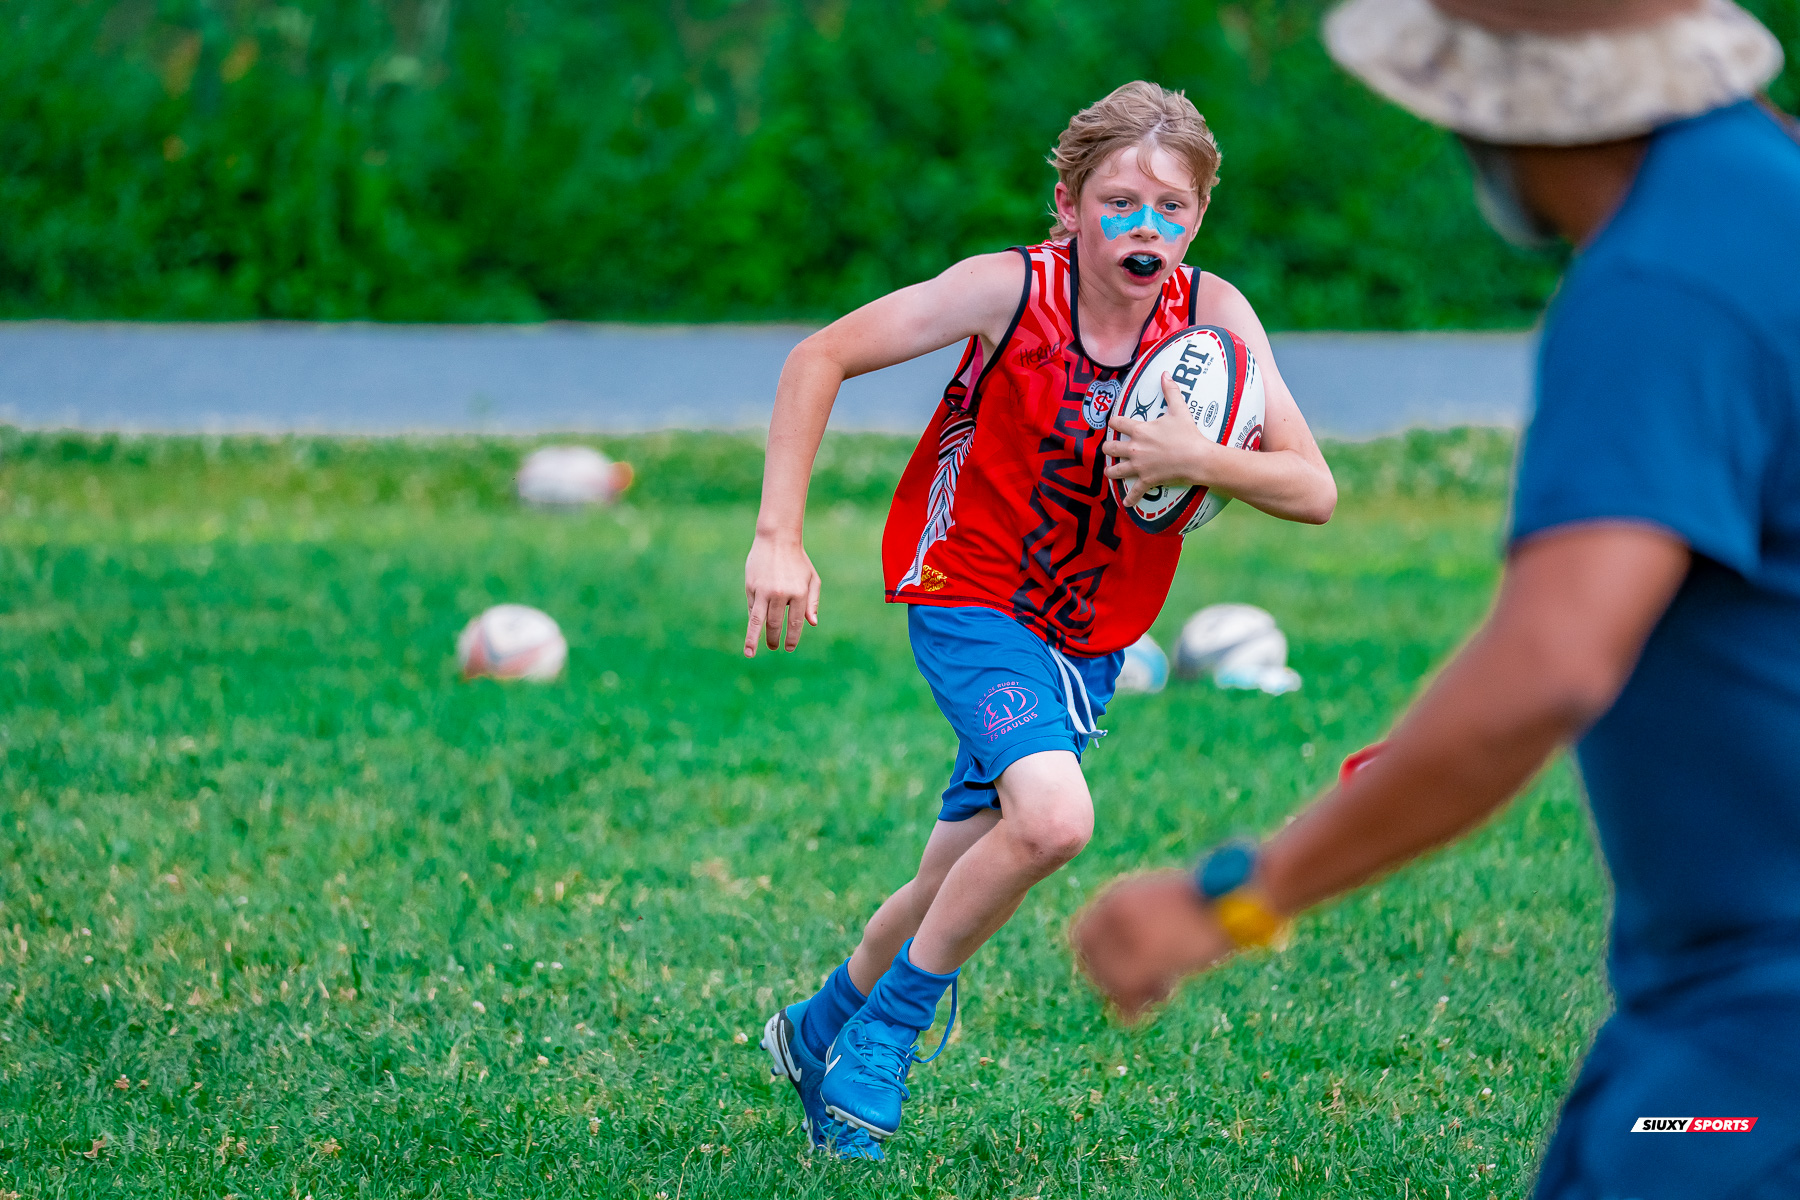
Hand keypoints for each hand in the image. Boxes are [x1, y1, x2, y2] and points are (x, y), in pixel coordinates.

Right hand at [742, 533, 819, 656]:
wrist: (777, 539)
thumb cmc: (798, 561)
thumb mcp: (812, 579)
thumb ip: (812, 602)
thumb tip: (812, 623)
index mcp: (799, 593)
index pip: (795, 623)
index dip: (792, 638)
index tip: (789, 648)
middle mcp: (781, 594)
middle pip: (776, 625)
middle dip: (774, 639)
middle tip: (774, 647)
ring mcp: (764, 591)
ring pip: (758, 621)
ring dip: (754, 639)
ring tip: (750, 653)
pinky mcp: (751, 587)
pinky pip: (752, 608)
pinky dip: (753, 619)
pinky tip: (754, 627)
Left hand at [1069, 869, 1236, 1021]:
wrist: (1237, 895)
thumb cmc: (1207, 906)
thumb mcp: (1161, 910)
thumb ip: (1133, 931)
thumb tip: (1116, 975)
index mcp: (1117, 894)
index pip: (1082, 938)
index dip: (1097, 962)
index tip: (1119, 976)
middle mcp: (1114, 909)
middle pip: (1088, 961)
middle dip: (1110, 981)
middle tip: (1144, 989)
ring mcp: (1128, 931)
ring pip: (1106, 980)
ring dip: (1131, 994)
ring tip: (1164, 989)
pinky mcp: (1146, 953)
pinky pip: (1125, 991)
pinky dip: (1141, 1002)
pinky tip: (1170, 991)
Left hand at [1103, 374, 1219, 506]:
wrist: (1198, 458)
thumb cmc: (1188, 434)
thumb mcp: (1179, 410)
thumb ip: (1171, 391)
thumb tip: (1166, 373)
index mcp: (1140, 430)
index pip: (1117, 422)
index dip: (1113, 422)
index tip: (1113, 423)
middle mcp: (1134, 448)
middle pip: (1109, 447)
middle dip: (1108, 448)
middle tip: (1111, 449)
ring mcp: (1139, 466)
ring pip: (1115, 470)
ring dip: (1112, 471)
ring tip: (1111, 472)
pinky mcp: (1147, 480)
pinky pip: (1134, 492)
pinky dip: (1130, 499)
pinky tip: (1126, 503)